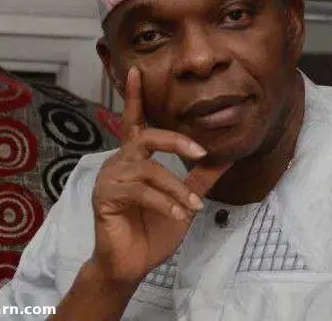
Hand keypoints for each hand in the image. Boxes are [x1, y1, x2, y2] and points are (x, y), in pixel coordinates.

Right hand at [89, 66, 229, 285]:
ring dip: (176, 188)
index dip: (135, 96)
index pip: (135, 121)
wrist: (132, 263)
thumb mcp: (183, 199)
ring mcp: (109, 178)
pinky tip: (178, 216)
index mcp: (135, 157)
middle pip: (147, 136)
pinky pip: (141, 192)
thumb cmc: (154, 228)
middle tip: (201, 152)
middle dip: (176, 141)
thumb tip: (226, 157)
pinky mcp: (105, 196)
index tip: (137, 69)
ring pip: (149, 169)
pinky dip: (164, 203)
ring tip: (192, 207)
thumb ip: (200, 177)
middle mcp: (119, 161)